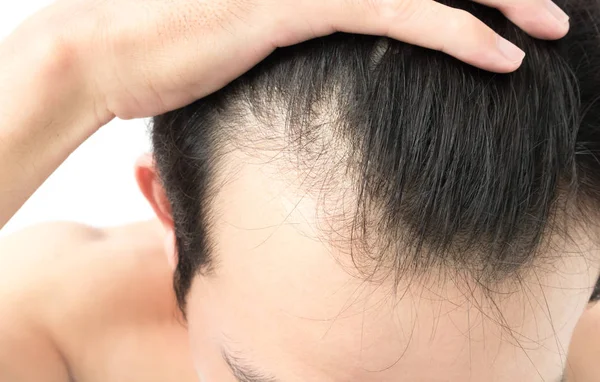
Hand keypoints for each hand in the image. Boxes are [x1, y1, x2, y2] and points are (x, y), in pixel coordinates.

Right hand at [48, 0, 568, 121]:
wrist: (104, 52)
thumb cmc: (168, 46)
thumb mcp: (246, 26)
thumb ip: (300, 18)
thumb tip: (338, 32)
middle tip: (550, 4)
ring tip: (549, 26)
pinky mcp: (293, 2)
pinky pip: (395, 11)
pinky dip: (455, 31)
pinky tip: (502, 54)